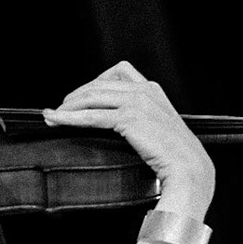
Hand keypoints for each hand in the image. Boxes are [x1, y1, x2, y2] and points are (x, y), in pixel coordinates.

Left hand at [43, 61, 214, 218]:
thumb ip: (139, 118)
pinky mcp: (129, 118)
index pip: (116, 74)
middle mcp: (144, 90)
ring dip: (67, 106)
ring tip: (52, 115)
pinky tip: (56, 120)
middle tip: (59, 109)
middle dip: (75, 96)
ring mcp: (137, 102)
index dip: (93, 84)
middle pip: (98, 84)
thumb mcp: (157, 127)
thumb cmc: (175, 155)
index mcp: (152, 89)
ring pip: (91, 96)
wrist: (190, 169)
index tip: (78, 97)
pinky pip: (91, 115)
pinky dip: (69, 118)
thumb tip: (114, 121)